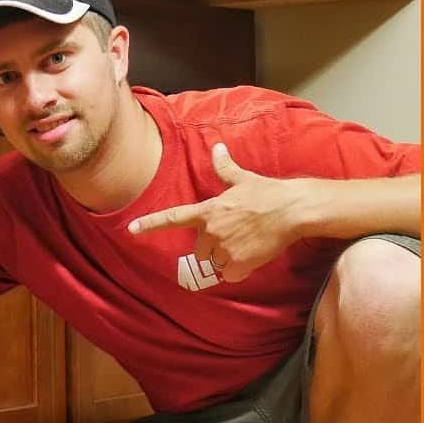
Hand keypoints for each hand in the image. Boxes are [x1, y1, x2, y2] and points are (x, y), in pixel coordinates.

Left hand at [127, 143, 332, 282]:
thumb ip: (225, 167)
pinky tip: (253, 256)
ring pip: (216, 263)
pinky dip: (240, 271)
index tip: (131, 229)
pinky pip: (230, 275)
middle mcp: (211, 231)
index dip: (151, 224)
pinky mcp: (238, 264)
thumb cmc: (267, 192)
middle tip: (236, 235)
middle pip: (200, 249)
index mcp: (208, 211)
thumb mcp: (242, 178)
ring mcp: (223, 249)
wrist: (291, 211)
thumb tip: (218, 147)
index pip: (173, 218)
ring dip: (227, 259)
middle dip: (214, 246)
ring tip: (247, 244)